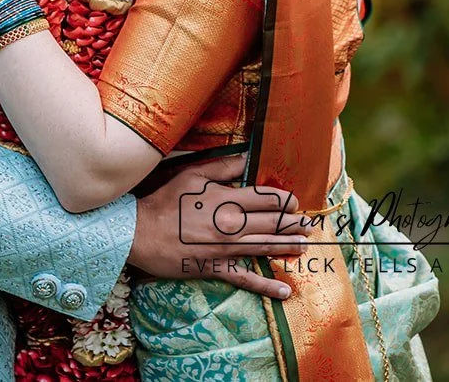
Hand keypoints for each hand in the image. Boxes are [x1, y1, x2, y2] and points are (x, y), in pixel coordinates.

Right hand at [128, 155, 305, 299]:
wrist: (139, 233)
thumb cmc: (164, 201)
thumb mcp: (191, 176)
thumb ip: (222, 167)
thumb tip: (247, 157)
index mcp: (225, 199)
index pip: (266, 199)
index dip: (285, 200)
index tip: (294, 201)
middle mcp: (230, 225)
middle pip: (272, 223)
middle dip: (293, 223)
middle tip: (309, 224)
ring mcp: (224, 249)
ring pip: (265, 247)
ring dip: (288, 246)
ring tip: (305, 244)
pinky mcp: (216, 268)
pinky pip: (245, 278)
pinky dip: (266, 286)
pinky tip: (285, 291)